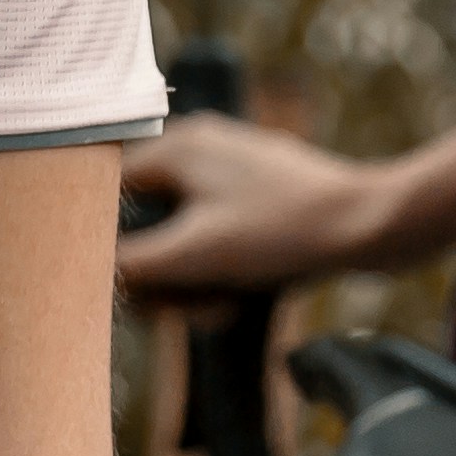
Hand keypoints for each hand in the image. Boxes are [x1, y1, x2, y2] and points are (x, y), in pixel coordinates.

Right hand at [113, 119, 388, 296]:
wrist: (372, 226)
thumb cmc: (284, 233)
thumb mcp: (197, 254)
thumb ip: (133, 263)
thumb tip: (83, 273)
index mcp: (178, 147)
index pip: (108, 192)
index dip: (107, 245)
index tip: (126, 286)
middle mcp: (201, 147)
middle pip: (148, 220)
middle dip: (163, 273)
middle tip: (186, 309)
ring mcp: (233, 170)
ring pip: (184, 234)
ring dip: (194, 279)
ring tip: (220, 308)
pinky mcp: (261, 195)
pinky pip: (218, 237)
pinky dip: (221, 271)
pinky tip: (238, 301)